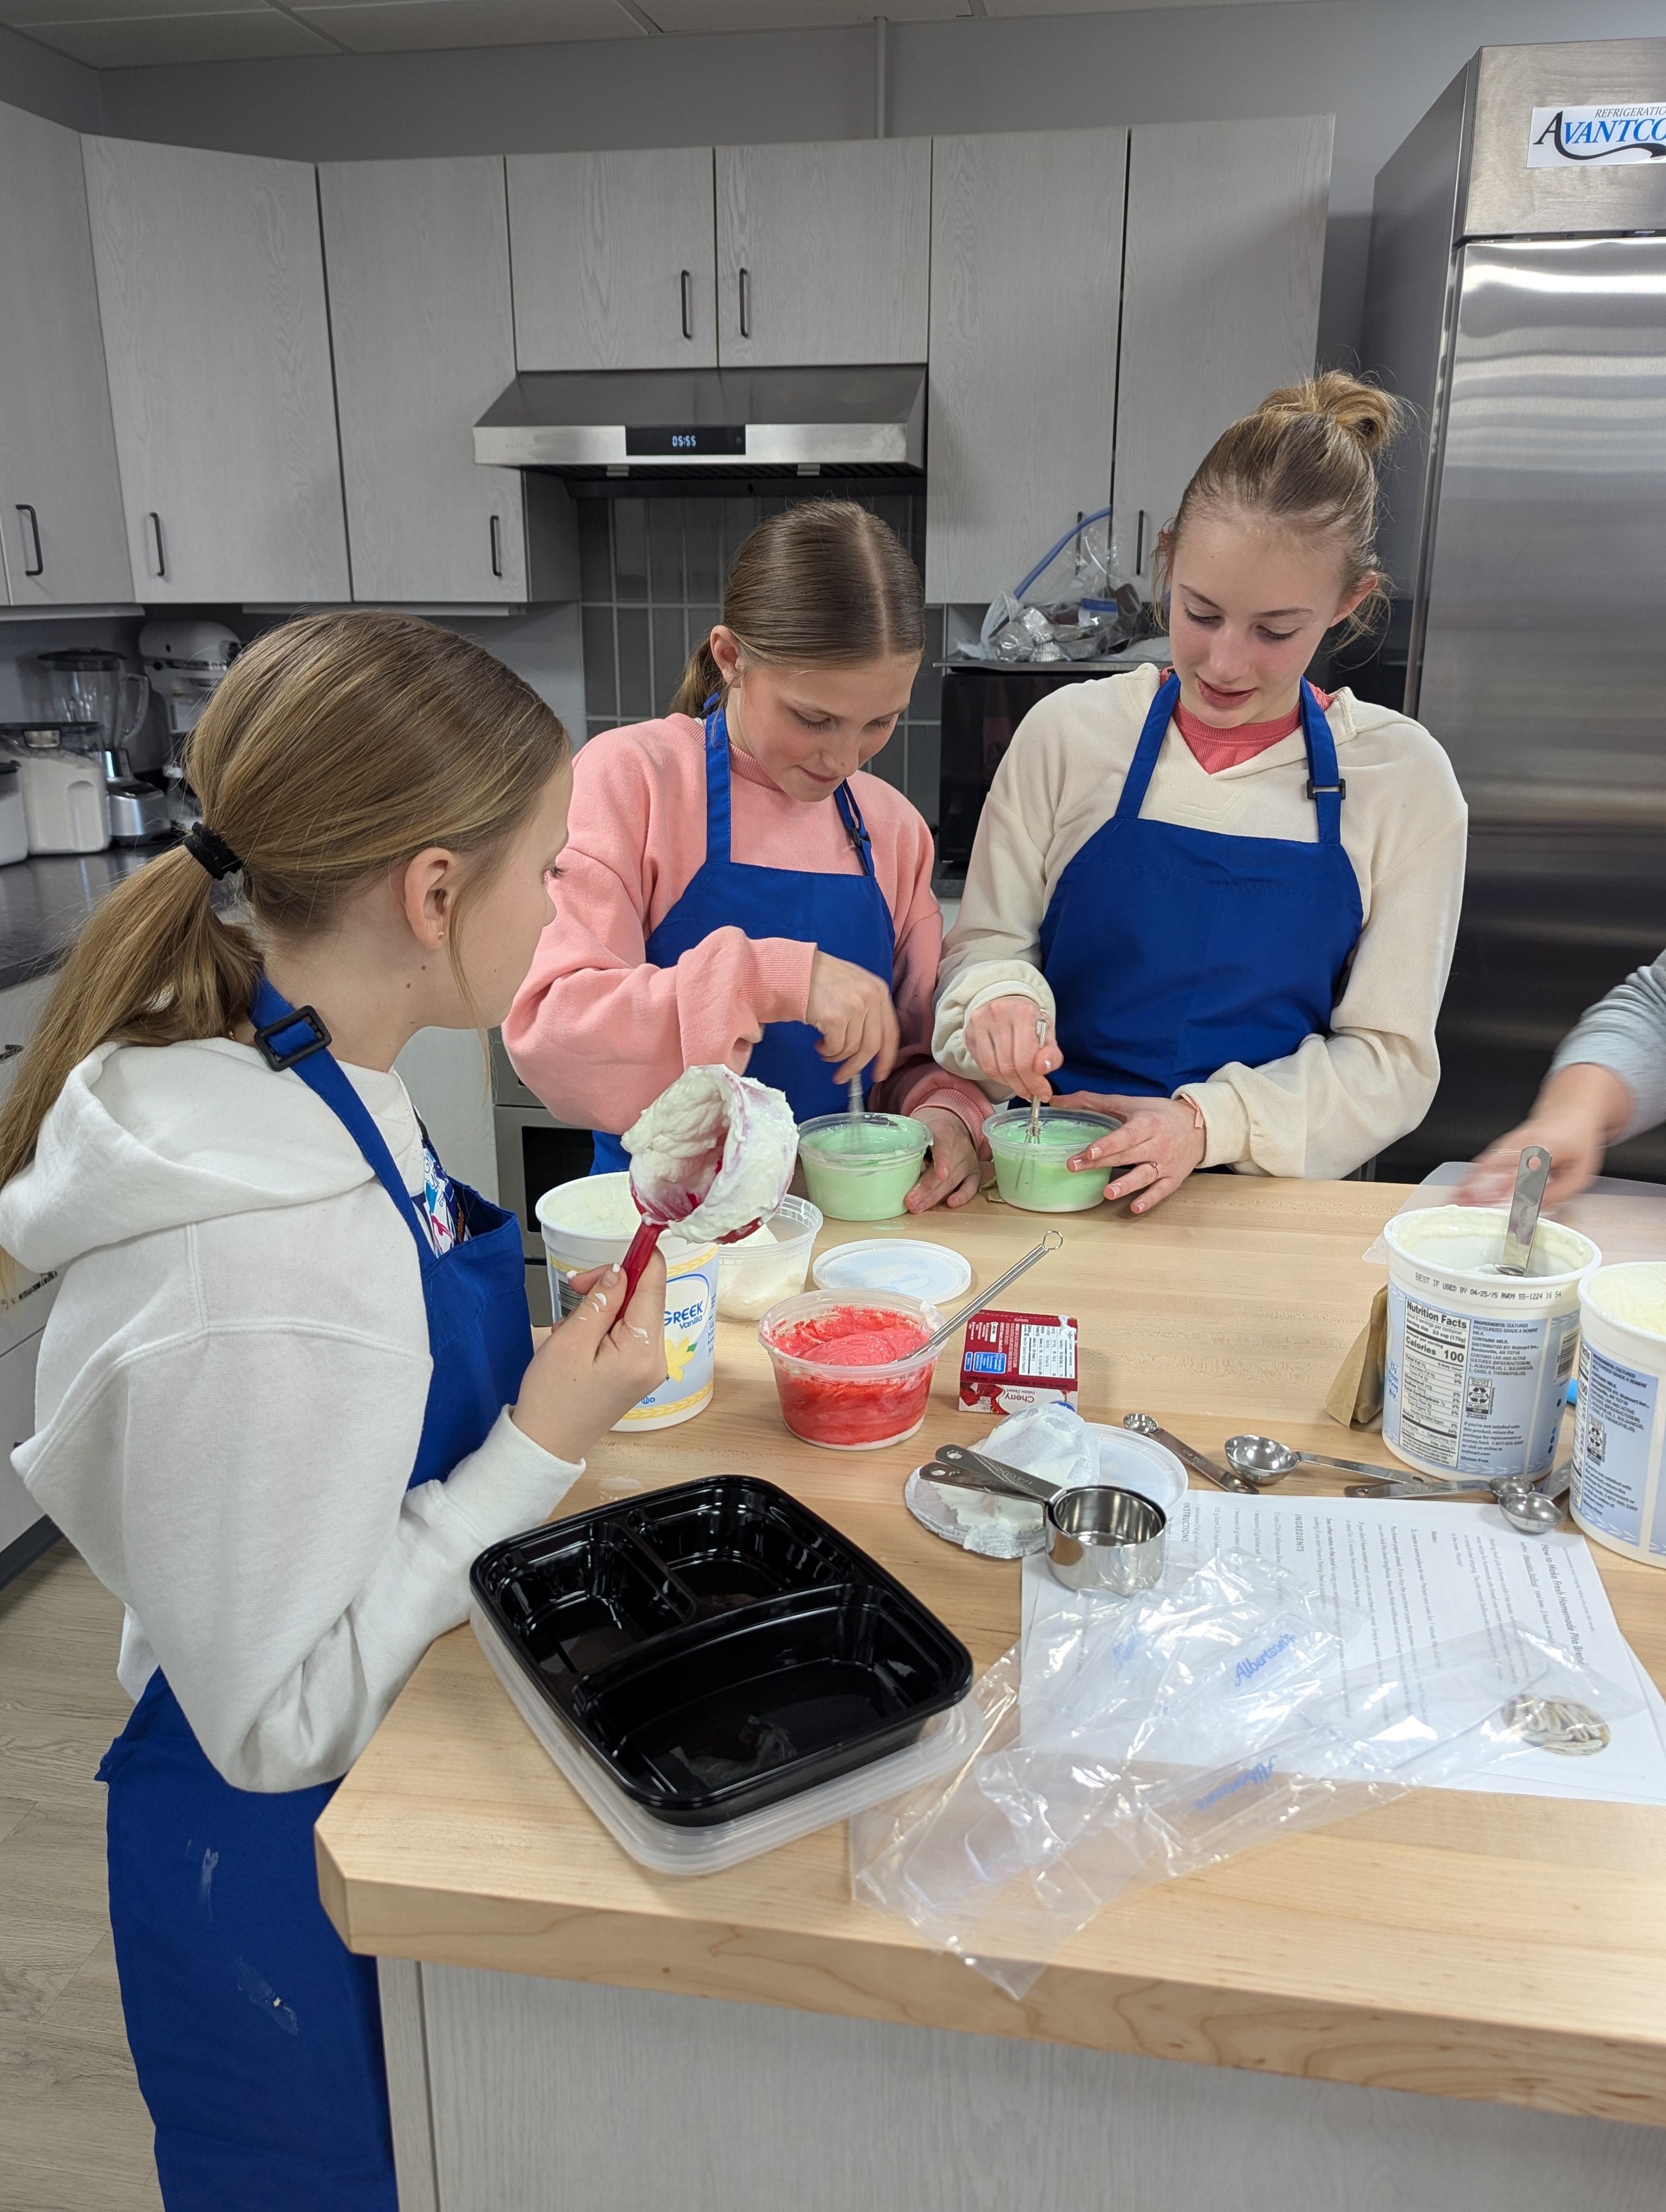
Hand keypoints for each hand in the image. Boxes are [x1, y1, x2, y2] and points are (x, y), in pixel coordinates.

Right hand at [511, 1254, 667, 1461]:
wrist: (545, 1444)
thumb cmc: (552, 1400)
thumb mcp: (570, 1340)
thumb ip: (600, 1301)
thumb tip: (621, 1270)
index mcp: (642, 1350)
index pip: (655, 1285)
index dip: (642, 1257)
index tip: (629, 1238)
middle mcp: (655, 1359)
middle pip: (645, 1296)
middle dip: (612, 1284)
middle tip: (576, 1286)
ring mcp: (648, 1367)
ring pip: (634, 1312)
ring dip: (603, 1306)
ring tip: (571, 1325)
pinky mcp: (637, 1371)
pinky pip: (627, 1332)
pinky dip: (604, 1325)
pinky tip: (580, 1338)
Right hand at [806, 950, 899, 1084]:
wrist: (795, 969)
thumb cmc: (822, 980)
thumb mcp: (855, 986)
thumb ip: (869, 1010)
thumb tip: (872, 1048)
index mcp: (879, 991)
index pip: (891, 1032)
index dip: (886, 1058)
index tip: (879, 1075)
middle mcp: (871, 998)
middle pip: (872, 1046)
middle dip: (857, 1067)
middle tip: (845, 1078)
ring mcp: (854, 1008)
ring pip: (851, 1049)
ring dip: (836, 1056)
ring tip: (825, 1050)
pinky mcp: (835, 1018)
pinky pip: (835, 1048)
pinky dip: (827, 1051)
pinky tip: (819, 1043)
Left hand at [905, 1107, 981, 1211]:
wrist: (949, 1122)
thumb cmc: (928, 1128)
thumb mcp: (918, 1128)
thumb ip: (912, 1143)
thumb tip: (900, 1166)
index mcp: (945, 1130)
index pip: (944, 1144)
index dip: (943, 1160)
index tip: (940, 1174)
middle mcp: (960, 1145)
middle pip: (946, 1169)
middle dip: (927, 1188)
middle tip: (911, 1201)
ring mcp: (969, 1159)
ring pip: (953, 1180)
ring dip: (935, 1196)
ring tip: (918, 1207)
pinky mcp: (974, 1171)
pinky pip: (971, 1186)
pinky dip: (962, 1196)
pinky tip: (951, 1203)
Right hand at [964, 994, 1058, 1099]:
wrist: (1007, 999)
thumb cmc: (1030, 1020)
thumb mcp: (1048, 1033)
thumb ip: (1051, 1054)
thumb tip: (1042, 1069)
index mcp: (1023, 1014)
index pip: (1025, 1060)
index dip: (1034, 1082)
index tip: (1042, 1093)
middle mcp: (999, 1015)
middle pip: (1008, 1066)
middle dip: (1022, 1086)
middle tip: (1030, 1093)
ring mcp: (980, 1023)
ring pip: (992, 1068)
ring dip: (1008, 1083)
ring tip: (1019, 1085)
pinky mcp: (969, 1031)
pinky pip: (982, 1064)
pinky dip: (995, 1075)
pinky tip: (1005, 1075)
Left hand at [1054, 1089, 1207, 1214]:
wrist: (1199, 1126)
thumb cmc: (1159, 1114)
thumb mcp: (1130, 1103)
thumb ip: (1094, 1102)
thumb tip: (1059, 1101)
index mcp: (1147, 1124)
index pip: (1126, 1135)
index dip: (1108, 1143)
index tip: (1089, 1150)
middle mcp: (1157, 1144)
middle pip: (1127, 1155)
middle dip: (1101, 1162)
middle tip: (1076, 1167)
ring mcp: (1166, 1163)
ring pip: (1144, 1175)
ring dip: (1126, 1185)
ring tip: (1108, 1193)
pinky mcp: (1173, 1178)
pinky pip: (1161, 1191)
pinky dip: (1149, 1200)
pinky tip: (1135, 1207)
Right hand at [1458, 1063, 1632, 1207]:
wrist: (1567, 1113)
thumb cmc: (1575, 1141)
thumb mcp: (1580, 1172)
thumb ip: (1559, 1193)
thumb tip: (1536, 1207)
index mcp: (1546, 1149)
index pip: (1524, 1170)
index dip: (1511, 1186)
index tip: (1500, 1201)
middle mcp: (1523, 1144)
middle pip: (1496, 1165)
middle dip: (1480, 1185)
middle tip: (1467, 1203)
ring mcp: (1510, 1143)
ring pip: (1484, 1163)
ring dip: (1469, 1182)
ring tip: (1458, 1199)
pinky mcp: (1502, 1146)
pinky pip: (1482, 1161)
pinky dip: (1470, 1176)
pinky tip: (1463, 1188)